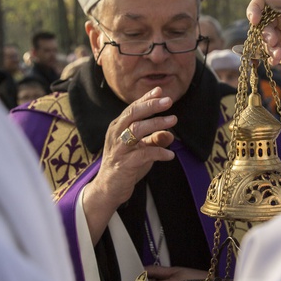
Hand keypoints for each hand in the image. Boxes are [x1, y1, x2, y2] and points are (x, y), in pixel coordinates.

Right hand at [82, 87, 176, 243]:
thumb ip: (154, 140)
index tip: (160, 90)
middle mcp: (115, 134)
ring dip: (155, 124)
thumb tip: (170, 133)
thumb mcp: (142, 150)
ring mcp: (118, 148)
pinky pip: (143, 154)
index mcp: (118, 127)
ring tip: (173, 121)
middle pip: (132, 113)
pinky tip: (170, 155)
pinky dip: (158, 152)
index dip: (146, 98)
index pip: (132, 108)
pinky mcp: (123, 164)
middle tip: (168, 101)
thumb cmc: (125, 166)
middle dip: (150, 105)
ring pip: (136, 130)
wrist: (108, 190)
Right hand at [247, 0, 280, 82]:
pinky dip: (271, 55)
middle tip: (273, 40)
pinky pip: (268, 52)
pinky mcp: (280, 50)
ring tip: (278, 51)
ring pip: (263, 37)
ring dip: (268, 44)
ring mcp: (280, 35)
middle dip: (264, 31)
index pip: (263, 0)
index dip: (255, 8)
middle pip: (261, 20)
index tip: (255, 19)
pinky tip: (277, 59)